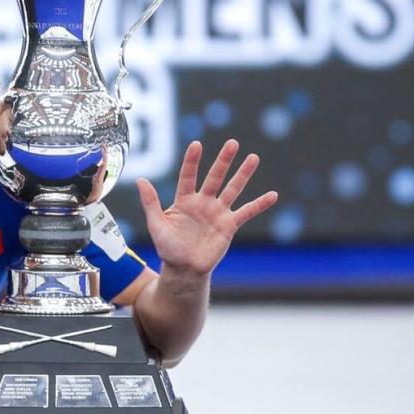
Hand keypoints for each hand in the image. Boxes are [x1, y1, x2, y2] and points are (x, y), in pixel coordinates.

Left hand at [136, 139, 277, 276]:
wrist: (184, 269)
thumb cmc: (168, 247)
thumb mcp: (156, 225)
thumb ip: (150, 202)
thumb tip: (140, 180)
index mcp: (184, 200)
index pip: (188, 176)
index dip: (192, 161)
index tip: (197, 144)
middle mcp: (203, 202)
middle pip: (215, 177)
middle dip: (223, 161)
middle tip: (232, 143)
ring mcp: (217, 212)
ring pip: (232, 189)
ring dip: (243, 174)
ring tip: (253, 158)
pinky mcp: (229, 225)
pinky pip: (246, 212)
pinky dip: (259, 204)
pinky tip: (273, 195)